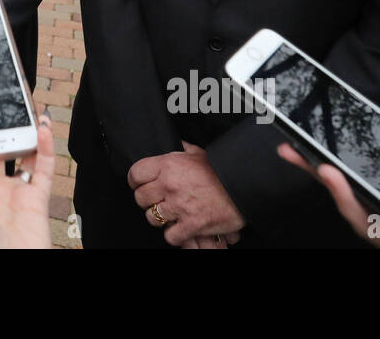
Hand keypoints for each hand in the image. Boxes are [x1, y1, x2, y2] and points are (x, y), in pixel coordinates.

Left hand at [128, 141, 244, 245]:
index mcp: (169, 164)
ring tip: (170, 214)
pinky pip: (170, 235)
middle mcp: (170, 185)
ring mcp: (179, 206)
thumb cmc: (223, 170)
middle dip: (147, 200)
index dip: (135, 181)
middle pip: (140, 197)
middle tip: (157, 200)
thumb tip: (178, 144)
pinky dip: (174, 234)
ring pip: (152, 217)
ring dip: (159, 218)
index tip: (139, 184)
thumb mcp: (201, 153)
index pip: (136, 173)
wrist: (244, 187)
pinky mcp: (191, 224)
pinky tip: (181, 227)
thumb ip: (184, 150)